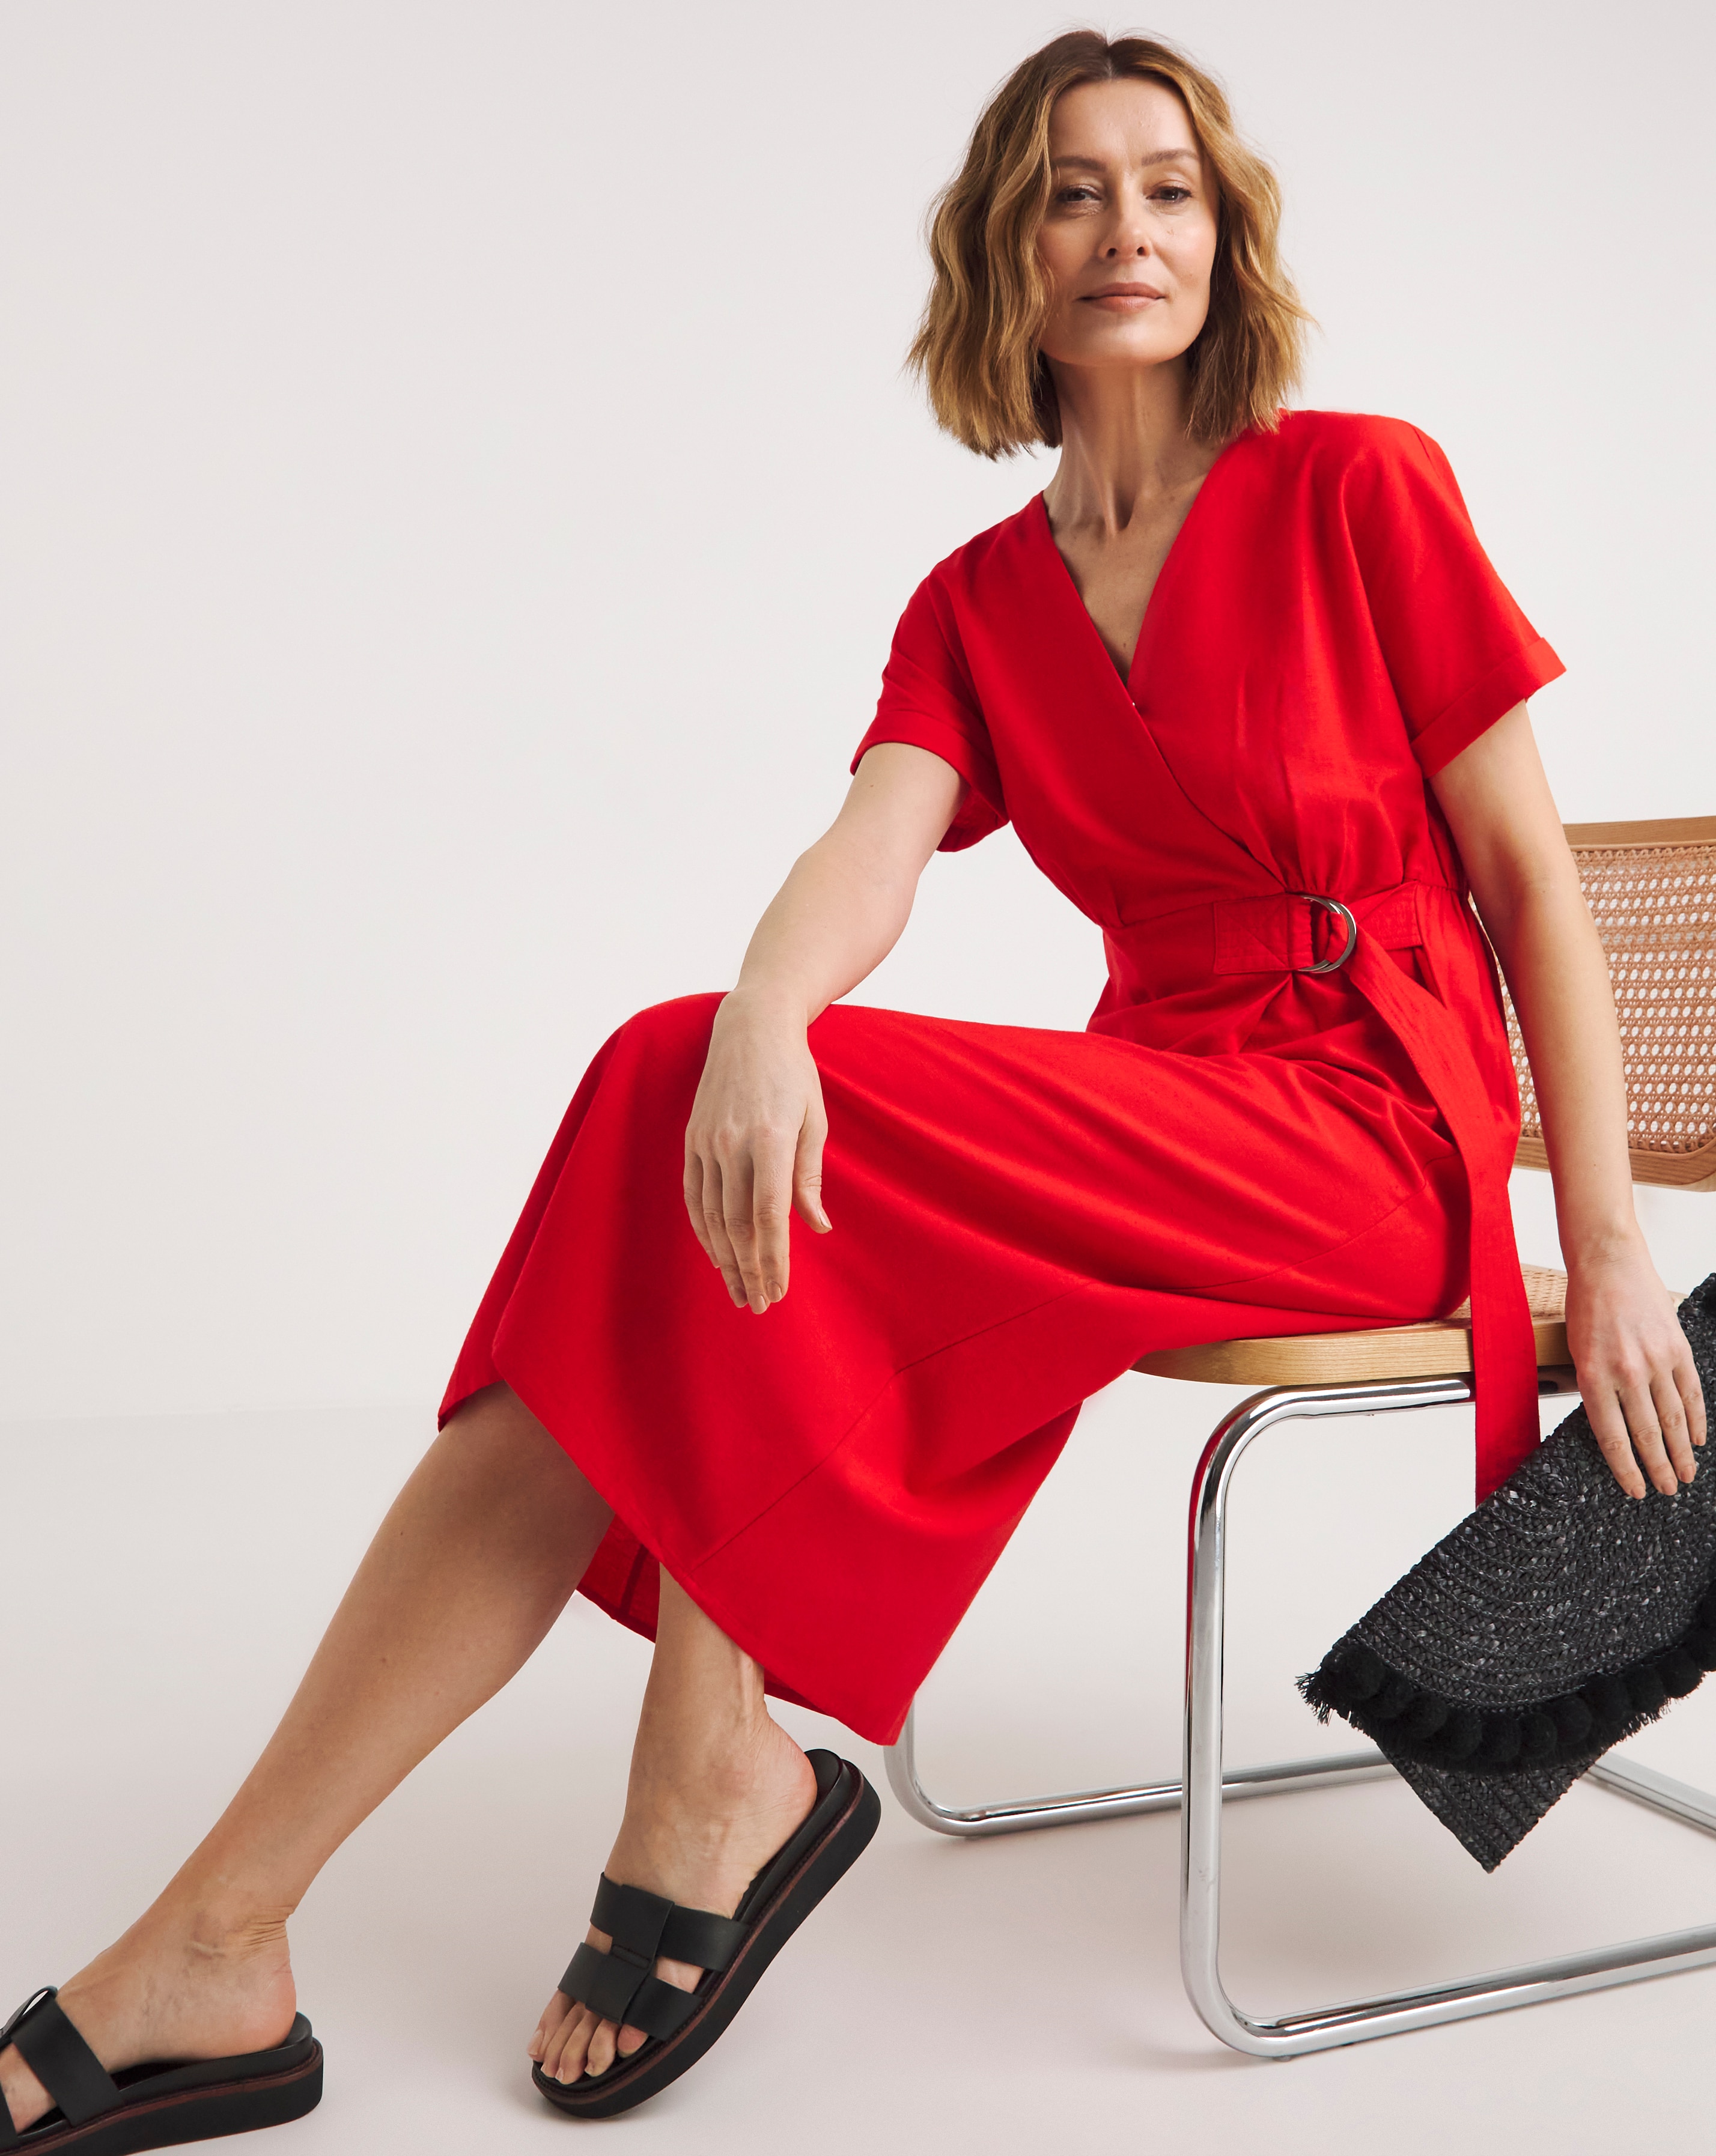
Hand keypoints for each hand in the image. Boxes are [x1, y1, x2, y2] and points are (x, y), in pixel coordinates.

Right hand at [682, 989, 831, 1313]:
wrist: (750, 1028)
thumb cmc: (793, 1073)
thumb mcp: (813, 1119)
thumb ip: (809, 1175)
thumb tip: (817, 1227)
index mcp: (769, 1138)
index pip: (769, 1214)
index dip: (773, 1258)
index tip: (779, 1290)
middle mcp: (732, 1143)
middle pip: (738, 1223)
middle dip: (749, 1270)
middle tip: (760, 1304)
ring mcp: (706, 1142)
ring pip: (713, 1216)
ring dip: (726, 1259)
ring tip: (740, 1291)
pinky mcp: (692, 1139)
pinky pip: (694, 1196)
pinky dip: (704, 1230)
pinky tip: (717, 1254)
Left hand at [1564, 1241, 1706, 1497]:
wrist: (1608, 1263)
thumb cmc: (1585, 1308)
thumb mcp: (1577, 1352)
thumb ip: (1596, 1389)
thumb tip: (1615, 1428)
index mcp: (1594, 1376)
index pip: (1613, 1438)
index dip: (1626, 1469)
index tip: (1635, 1491)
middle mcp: (1627, 1371)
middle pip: (1648, 1434)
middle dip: (1658, 1468)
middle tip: (1667, 1491)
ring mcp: (1656, 1360)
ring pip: (1674, 1418)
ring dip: (1682, 1452)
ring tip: (1686, 1475)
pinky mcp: (1677, 1348)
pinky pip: (1691, 1392)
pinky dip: (1696, 1419)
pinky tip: (1698, 1440)